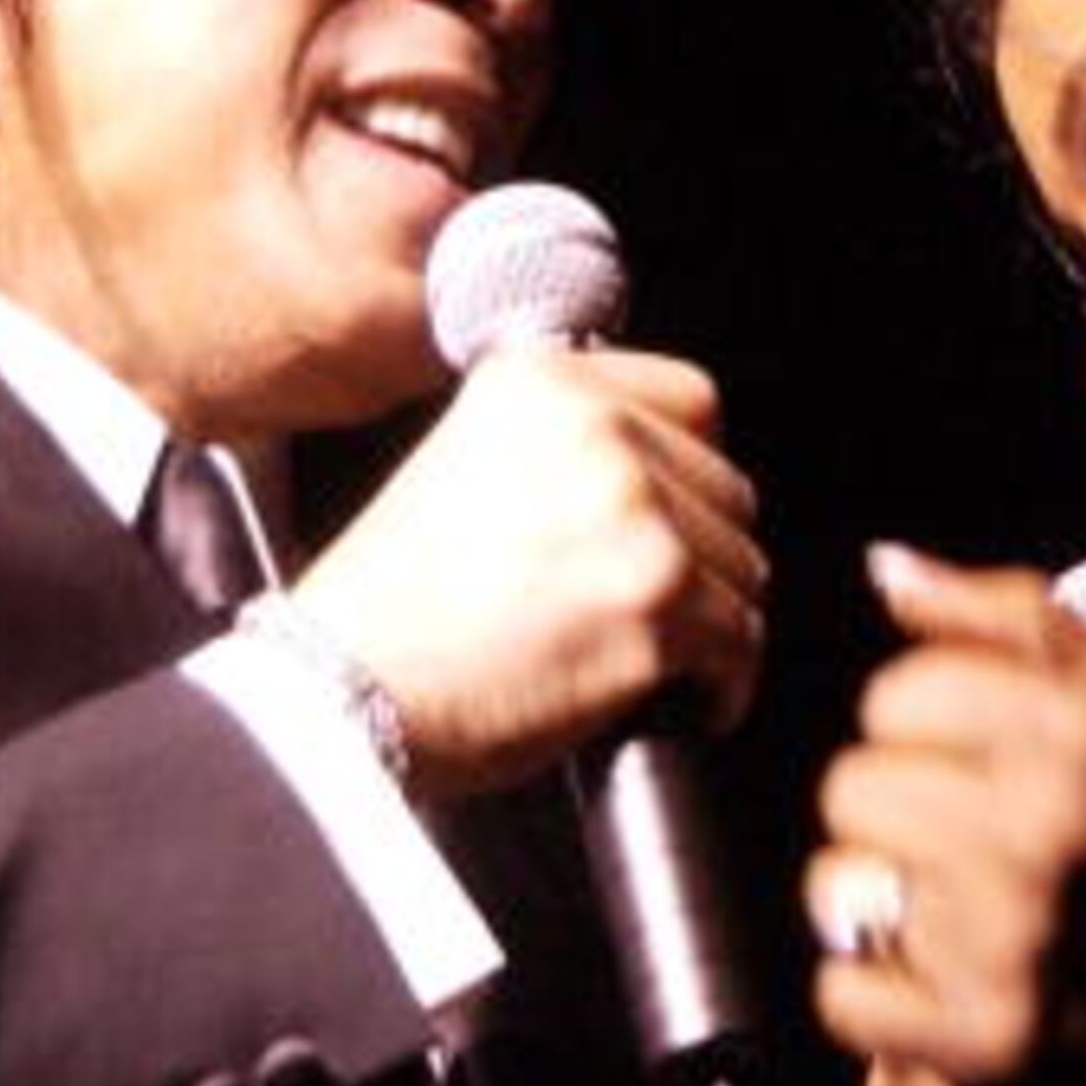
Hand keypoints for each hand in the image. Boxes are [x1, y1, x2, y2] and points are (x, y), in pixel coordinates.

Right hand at [296, 345, 764, 798]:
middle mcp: (596, 427)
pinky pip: (743, 644)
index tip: (676, 525)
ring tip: (660, 663)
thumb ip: (561, 448)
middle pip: (729, 489)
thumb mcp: (463, 466)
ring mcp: (635, 513)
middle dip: (705, 558)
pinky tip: (678, 705)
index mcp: (541, 380)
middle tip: (658, 613)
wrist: (341, 691)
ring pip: (744, 570)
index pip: (693, 400)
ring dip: (715, 624)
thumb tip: (665, 481)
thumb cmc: (391, 611)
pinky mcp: (658, 601)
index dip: (692, 473)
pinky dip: (722, 687)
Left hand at [809, 543, 1085, 1085]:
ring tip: (982, 916)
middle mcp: (1056, 837)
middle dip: (908, 815)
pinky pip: (845, 998)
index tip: (1001, 766)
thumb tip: (886, 568)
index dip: (935, 726)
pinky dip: (888, 1003)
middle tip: (992, 851)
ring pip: (842, 889)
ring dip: (897, 905)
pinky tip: (962, 987)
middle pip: (853, 789)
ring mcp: (1020, 947)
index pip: (895, 697)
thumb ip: (1010, 619)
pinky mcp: (989, 1047)